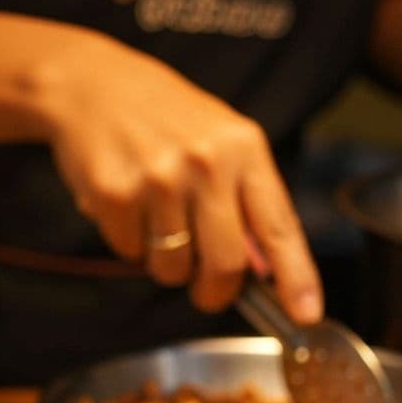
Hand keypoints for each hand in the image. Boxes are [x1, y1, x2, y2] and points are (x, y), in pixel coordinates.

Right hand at [36, 34, 322, 322]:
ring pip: (173, 268)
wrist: (95, 88)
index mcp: (243, 149)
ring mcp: (159, 180)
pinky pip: (130, 254)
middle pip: (225, 264)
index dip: (295, 277)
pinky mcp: (115, 195)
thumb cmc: (166, 120)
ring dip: (166, 265)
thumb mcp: (220, 143)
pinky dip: (129, 243)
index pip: (278, 226)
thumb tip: (263, 269)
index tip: (306, 315)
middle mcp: (206, 163)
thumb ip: (245, 201)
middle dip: (215, 292)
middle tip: (206, 292)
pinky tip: (127, 207)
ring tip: (157, 224)